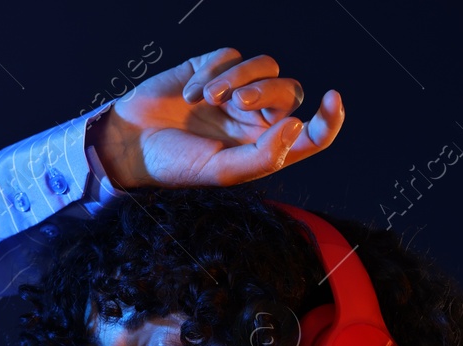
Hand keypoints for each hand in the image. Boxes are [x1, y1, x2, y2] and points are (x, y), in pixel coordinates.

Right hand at [87, 46, 344, 188]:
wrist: (129, 144)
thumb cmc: (176, 165)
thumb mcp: (222, 172)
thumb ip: (265, 156)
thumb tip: (298, 127)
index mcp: (265, 149)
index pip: (312, 134)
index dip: (329, 119)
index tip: (332, 98)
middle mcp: (257, 119)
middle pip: (290, 91)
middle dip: (267, 92)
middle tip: (237, 102)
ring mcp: (237, 91)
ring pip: (267, 66)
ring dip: (240, 78)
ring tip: (209, 98)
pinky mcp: (214, 68)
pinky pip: (232, 56)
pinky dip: (212, 72)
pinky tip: (190, 94)